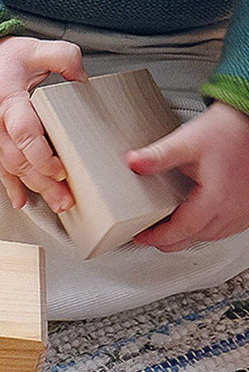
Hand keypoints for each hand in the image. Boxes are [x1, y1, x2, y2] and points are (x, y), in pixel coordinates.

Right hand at [0, 36, 87, 211]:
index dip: (42, 155)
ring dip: (35, 189)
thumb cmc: (1, 59)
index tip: (61, 168)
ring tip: (57, 203)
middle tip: (66, 199)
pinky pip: (0, 169)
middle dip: (44, 183)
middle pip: (20, 161)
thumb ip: (63, 57)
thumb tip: (83, 80)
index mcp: (8, 104)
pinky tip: (20, 202)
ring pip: (12, 169)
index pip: (24, 135)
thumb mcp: (34, 48)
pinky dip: (11, 187)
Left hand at [130, 101, 248, 251]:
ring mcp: (245, 209)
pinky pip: (227, 228)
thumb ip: (159, 155)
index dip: (158, 237)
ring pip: (212, 236)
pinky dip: (207, 229)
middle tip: (149, 235)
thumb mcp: (188, 141)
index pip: (182, 229)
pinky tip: (197, 221)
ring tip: (168, 228)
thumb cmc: (229, 130)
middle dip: (169, 240)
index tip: (141, 237)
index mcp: (216, 197)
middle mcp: (234, 208)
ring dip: (188, 236)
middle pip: (196, 237)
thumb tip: (133, 163)